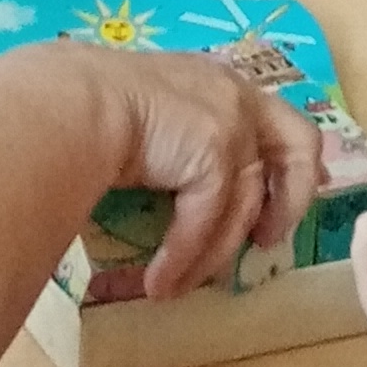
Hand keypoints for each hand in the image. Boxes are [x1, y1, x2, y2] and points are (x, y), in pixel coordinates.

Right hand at [83, 46, 320, 294]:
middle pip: (298, 145)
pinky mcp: (216, 155)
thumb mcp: (136, 113)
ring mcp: (231, 123)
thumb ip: (163, 135)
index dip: (281, 160)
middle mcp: (232, 95)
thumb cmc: (79, 101)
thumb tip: (150, 172)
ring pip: (245, 205)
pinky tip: (157, 283)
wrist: (68, 99)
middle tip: (266, 241)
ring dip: (213, 254)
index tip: (275, 196)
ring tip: (179, 286)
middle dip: (293, 198)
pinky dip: (184, 258)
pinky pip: (207, 223)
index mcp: (210, 80)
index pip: (268, 116)